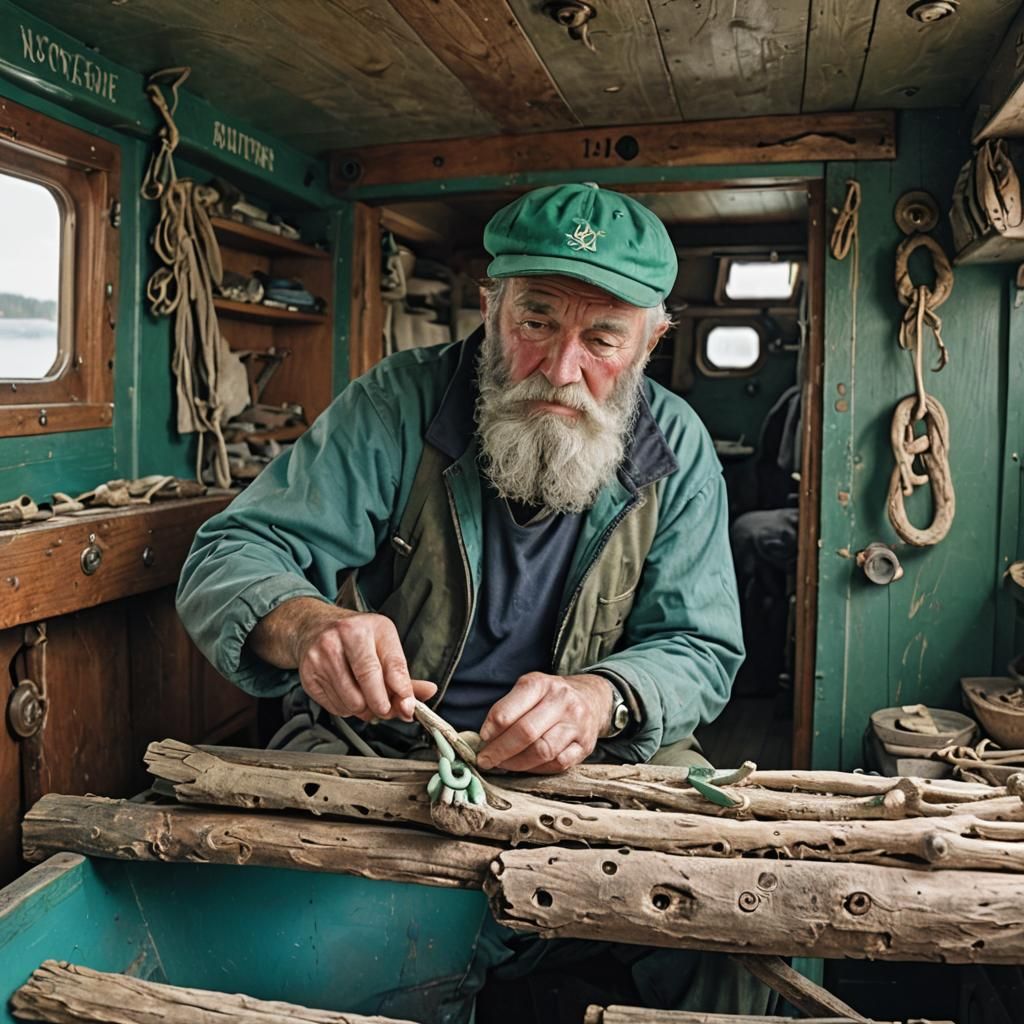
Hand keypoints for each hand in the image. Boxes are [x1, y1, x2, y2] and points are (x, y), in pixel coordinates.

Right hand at [296, 608, 436, 721]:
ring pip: (352, 702)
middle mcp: (345, 635)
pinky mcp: (308, 673)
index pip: (392, 664)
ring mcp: (323, 654)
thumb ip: (403, 673)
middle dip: (383, 705)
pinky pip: (335, 708)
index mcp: (372, 627)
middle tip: (386, 709)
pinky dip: (346, 709)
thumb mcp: (383, 645)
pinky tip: (346, 694)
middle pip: (370, 683)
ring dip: (363, 710)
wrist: (313, 627)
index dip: (403, 691)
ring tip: (364, 697)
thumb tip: (429, 692)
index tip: (409, 707)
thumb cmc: (355, 638)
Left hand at [476, 672, 612, 773]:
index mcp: (541, 684)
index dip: (491, 728)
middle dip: (500, 751)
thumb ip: (508, 709)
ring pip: (542, 751)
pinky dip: (538, 769)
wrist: (593, 698)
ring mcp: (576, 724)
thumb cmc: (551, 696)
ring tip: (503, 765)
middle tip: (486, 760)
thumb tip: (486, 739)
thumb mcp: (529, 689)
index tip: (482, 739)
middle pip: (525, 733)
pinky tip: (527, 766)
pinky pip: (558, 764)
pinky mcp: (586, 745)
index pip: (509, 710)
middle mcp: (561, 701)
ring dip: (517, 763)